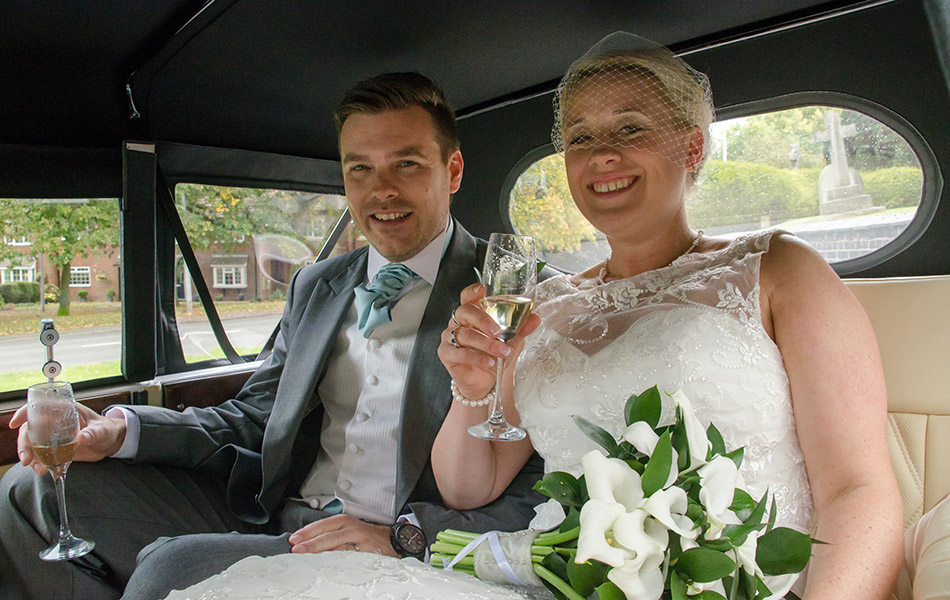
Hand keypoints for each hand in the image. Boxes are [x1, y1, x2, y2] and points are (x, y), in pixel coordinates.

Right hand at [10, 402, 126, 475]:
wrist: (110, 442)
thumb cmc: (107, 429)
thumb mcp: (102, 430)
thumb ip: (93, 433)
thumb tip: (82, 438)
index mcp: (65, 409)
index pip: (39, 407)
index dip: (24, 413)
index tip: (15, 423)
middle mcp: (55, 421)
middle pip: (30, 429)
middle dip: (24, 444)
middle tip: (27, 459)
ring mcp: (53, 436)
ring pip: (32, 443)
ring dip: (30, 456)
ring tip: (38, 469)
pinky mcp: (55, 449)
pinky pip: (41, 455)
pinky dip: (39, 463)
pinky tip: (43, 470)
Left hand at [288, 514, 397, 555]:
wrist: (392, 541)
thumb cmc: (367, 537)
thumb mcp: (348, 530)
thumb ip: (331, 535)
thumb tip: (308, 544)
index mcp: (345, 521)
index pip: (322, 525)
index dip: (307, 532)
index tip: (294, 539)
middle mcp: (351, 528)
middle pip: (328, 534)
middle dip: (311, 542)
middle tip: (297, 549)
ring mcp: (359, 540)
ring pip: (337, 545)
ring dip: (321, 551)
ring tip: (307, 556)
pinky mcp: (366, 551)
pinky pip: (349, 555)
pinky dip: (337, 559)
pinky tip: (327, 563)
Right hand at [437, 283, 540, 401]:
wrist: (486, 383)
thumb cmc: (493, 357)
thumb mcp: (510, 341)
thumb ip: (520, 329)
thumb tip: (535, 318)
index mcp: (472, 315)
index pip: (468, 297)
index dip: (472, 292)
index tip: (482, 290)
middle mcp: (459, 323)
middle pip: (465, 312)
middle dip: (482, 319)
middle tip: (498, 331)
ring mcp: (450, 338)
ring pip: (465, 335)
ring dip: (486, 343)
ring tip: (502, 351)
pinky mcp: (446, 354)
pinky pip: (460, 353)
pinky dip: (476, 357)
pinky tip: (489, 361)